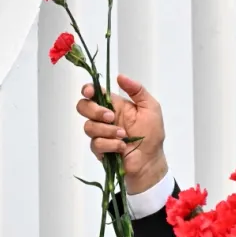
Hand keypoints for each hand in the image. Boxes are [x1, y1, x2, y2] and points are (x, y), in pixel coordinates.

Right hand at [75, 74, 166, 193]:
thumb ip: (137, 90)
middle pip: (83, 107)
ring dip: (107, 131)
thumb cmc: (152, 134)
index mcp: (114, 105)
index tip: (90, 92)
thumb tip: (119, 76)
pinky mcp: (99, 149)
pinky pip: (96, 143)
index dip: (88, 90)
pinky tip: (122, 147)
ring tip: (124, 136)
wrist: (150, 160)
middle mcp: (104, 118)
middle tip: (112, 117)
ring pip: (89, 127)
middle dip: (95, 111)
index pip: (93, 93)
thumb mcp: (150, 107)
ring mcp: (100, 134)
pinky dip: (110, 144)